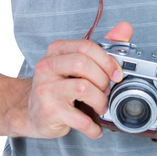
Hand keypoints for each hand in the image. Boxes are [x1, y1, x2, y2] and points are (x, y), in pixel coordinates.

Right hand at [12, 22, 133, 139]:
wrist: (31, 111)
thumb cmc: (58, 86)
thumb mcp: (76, 63)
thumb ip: (102, 47)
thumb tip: (125, 28)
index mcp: (57, 51)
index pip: (86, 47)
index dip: (107, 61)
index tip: (117, 74)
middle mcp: (47, 66)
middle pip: (83, 64)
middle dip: (102, 79)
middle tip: (106, 90)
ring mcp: (46, 89)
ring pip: (83, 88)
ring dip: (100, 101)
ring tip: (101, 107)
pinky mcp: (49, 111)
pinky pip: (79, 118)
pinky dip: (92, 126)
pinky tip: (95, 127)